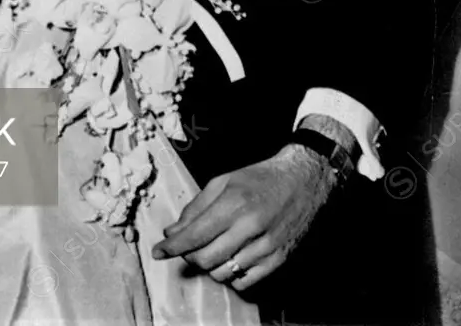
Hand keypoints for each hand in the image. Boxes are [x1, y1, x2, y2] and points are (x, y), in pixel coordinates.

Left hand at [150, 144, 337, 289]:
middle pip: (206, 259)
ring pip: (223, 273)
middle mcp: (250, 227)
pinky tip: (230, 259)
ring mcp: (266, 246)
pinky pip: (245, 281)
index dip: (172, 247)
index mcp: (234, 203)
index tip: (158, 252)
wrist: (302, 181)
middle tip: (187, 246)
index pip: (195, 235)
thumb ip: (196, 207)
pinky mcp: (278, 260)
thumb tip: (172, 231)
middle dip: (189, 256)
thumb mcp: (224, 181)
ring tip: (211, 249)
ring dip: (210, 266)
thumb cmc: (259, 178)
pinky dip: (231, 275)